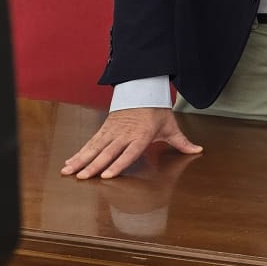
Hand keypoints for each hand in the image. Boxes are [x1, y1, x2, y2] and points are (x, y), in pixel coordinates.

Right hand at [61, 105, 200, 178]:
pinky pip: (90, 142)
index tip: (107, 175)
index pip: (129, 152)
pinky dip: (79, 152)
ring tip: (69, 171)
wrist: (143, 88)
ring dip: (81, 160)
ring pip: (94, 147)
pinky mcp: (105, 128)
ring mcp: (112, 131)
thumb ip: (182, 141)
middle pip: (107, 152)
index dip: (118, 164)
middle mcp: (124, 134)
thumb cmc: (157, 109)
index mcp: (141, 134)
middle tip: (82, 177)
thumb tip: (198, 150)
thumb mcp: (171, 125)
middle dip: (93, 166)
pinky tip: (70, 162)